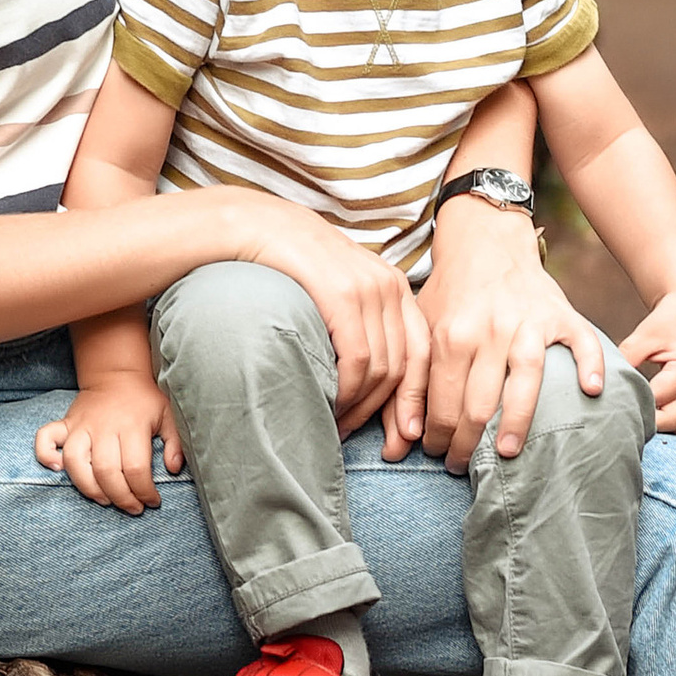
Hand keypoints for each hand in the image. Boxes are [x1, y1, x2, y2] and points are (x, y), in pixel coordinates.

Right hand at [33, 378, 185, 511]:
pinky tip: (57, 469)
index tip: (152, 501)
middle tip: (133, 508)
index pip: (136, 468)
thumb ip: (174, 443)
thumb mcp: (168, 416)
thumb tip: (173, 469)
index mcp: (132, 426)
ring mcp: (81, 426)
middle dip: (121, 498)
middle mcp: (104, 427)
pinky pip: (45, 438)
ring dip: (89, 488)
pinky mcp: (66, 424)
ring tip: (105, 500)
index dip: (144, 492)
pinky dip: (45, 455)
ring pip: (76, 463)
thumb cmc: (144, 400)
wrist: (117, 373)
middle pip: (106, 472)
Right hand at [231, 196, 430, 437]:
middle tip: (381, 449)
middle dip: (396, 415)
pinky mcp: (342, 294)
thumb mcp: (337, 290)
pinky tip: (332, 406)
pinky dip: (349, 391)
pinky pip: (359, 358)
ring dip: (364, 408)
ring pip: (383, 368)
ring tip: (342, 429)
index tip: (408, 436)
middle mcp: (389, 285)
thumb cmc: (289, 265)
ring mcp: (368, 288)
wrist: (252, 225)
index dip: (417, 399)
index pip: (422, 353)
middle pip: (407, 367)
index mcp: (394, 286)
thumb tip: (372, 378)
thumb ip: (361, 326)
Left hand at [395, 196, 609, 469]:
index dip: (436, 436)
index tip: (435, 455)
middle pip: (479, 403)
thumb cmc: (451, 294)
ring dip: (515, 423)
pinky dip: (590, 365)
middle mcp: (491, 330)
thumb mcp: (421, 330)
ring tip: (505, 453)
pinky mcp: (561, 316)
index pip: (442, 402)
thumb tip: (399, 441)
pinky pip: (581, 343)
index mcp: (452, 335)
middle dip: (467, 443)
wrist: (486, 242)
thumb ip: (409, 383)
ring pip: (525, 381)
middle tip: (461, 465)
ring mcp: (529, 323)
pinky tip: (590, 391)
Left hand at [619, 287, 675, 435]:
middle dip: (647, 425)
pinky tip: (647, 422)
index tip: (610, 411)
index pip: (657, 400)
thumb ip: (627, 359)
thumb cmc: (668, 320)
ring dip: (662, 431)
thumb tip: (604, 383)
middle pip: (673, 422)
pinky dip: (669, 426)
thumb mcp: (644, 335)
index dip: (634, 407)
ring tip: (635, 424)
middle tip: (617, 423)